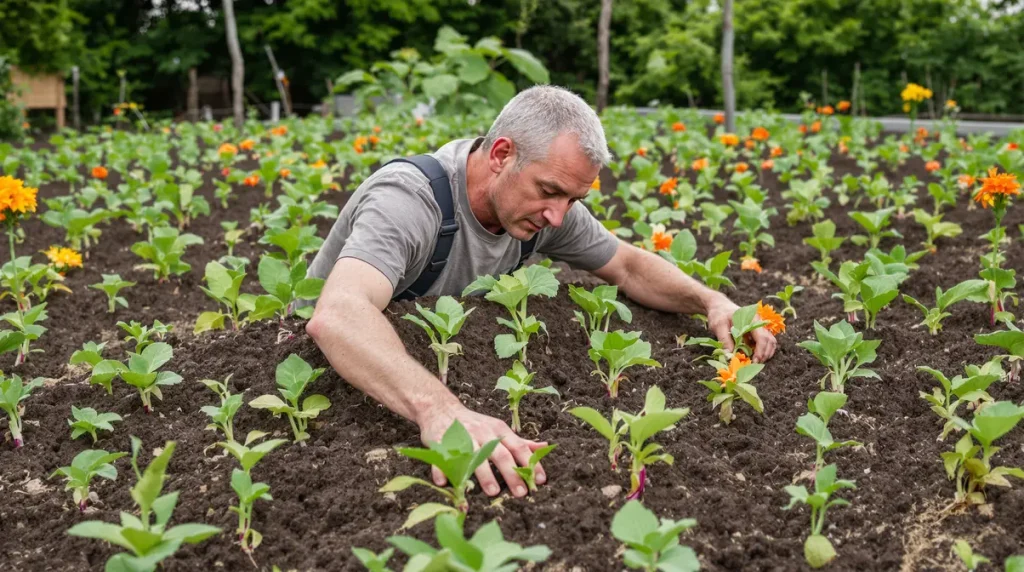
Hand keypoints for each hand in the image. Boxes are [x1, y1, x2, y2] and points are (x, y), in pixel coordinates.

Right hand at [417, 403, 547, 498]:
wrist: (441, 408)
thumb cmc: (475, 424)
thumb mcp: (498, 429)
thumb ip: (519, 441)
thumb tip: (544, 447)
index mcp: (498, 430)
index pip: (518, 447)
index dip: (530, 463)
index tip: (540, 481)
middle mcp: (482, 433)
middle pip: (499, 454)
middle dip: (511, 473)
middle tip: (520, 492)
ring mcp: (462, 437)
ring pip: (475, 456)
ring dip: (484, 474)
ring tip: (493, 492)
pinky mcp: (441, 442)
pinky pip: (443, 457)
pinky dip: (443, 470)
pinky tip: (446, 483)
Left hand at [706, 295, 777, 362]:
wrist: (719, 307)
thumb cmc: (719, 314)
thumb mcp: (718, 325)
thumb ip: (724, 340)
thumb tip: (730, 355)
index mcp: (752, 319)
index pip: (762, 337)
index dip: (760, 351)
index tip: (754, 361)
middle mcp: (759, 322)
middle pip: (769, 340)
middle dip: (764, 354)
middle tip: (755, 364)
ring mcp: (758, 327)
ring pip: (770, 341)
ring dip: (766, 353)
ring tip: (756, 361)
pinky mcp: (756, 332)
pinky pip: (764, 342)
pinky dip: (762, 350)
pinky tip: (754, 356)